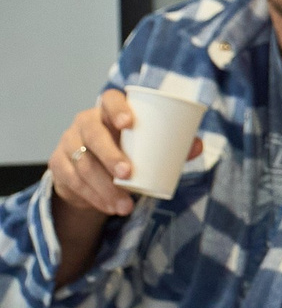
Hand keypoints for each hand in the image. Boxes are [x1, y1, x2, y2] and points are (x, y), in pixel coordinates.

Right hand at [48, 89, 202, 222]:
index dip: (118, 108)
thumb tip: (197, 145)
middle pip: (94, 134)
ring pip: (82, 162)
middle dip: (110, 155)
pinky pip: (73, 180)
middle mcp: (85, 122)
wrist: (93, 175)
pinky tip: (109, 207)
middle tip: (128, 174)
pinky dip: (93, 197)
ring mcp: (69, 142)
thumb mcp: (147, 147)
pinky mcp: (59, 164)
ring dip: (104, 186)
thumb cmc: (128, 153)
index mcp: (109, 112)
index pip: (109, 100)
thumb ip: (172, 145)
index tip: (130, 123)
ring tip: (125, 205)